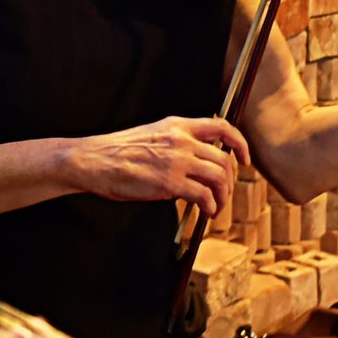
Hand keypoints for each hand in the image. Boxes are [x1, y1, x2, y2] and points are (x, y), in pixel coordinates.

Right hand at [60, 116, 250, 216]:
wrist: (93, 160)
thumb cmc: (117, 152)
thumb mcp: (152, 135)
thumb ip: (176, 142)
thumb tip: (196, 162)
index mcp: (177, 125)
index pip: (222, 127)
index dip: (240, 143)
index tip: (244, 158)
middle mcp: (181, 140)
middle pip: (223, 159)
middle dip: (230, 180)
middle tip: (224, 193)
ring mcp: (176, 161)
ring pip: (219, 177)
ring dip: (223, 195)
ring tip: (216, 206)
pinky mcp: (170, 183)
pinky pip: (204, 195)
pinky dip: (211, 206)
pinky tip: (207, 212)